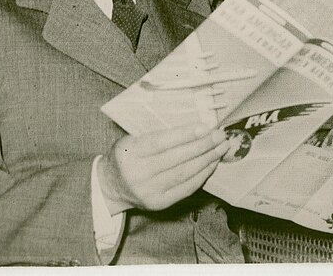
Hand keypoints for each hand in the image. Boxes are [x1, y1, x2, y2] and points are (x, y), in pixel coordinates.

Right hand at [98, 124, 228, 213]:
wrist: (111, 186)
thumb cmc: (127, 155)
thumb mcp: (133, 139)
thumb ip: (157, 133)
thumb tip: (195, 127)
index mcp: (129, 153)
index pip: (161, 143)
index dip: (185, 135)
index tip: (205, 127)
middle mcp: (138, 174)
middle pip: (177, 159)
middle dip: (202, 146)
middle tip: (220, 135)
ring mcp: (149, 192)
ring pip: (184, 174)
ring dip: (207, 159)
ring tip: (221, 148)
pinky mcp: (159, 204)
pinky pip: (186, 188)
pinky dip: (202, 175)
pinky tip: (212, 163)